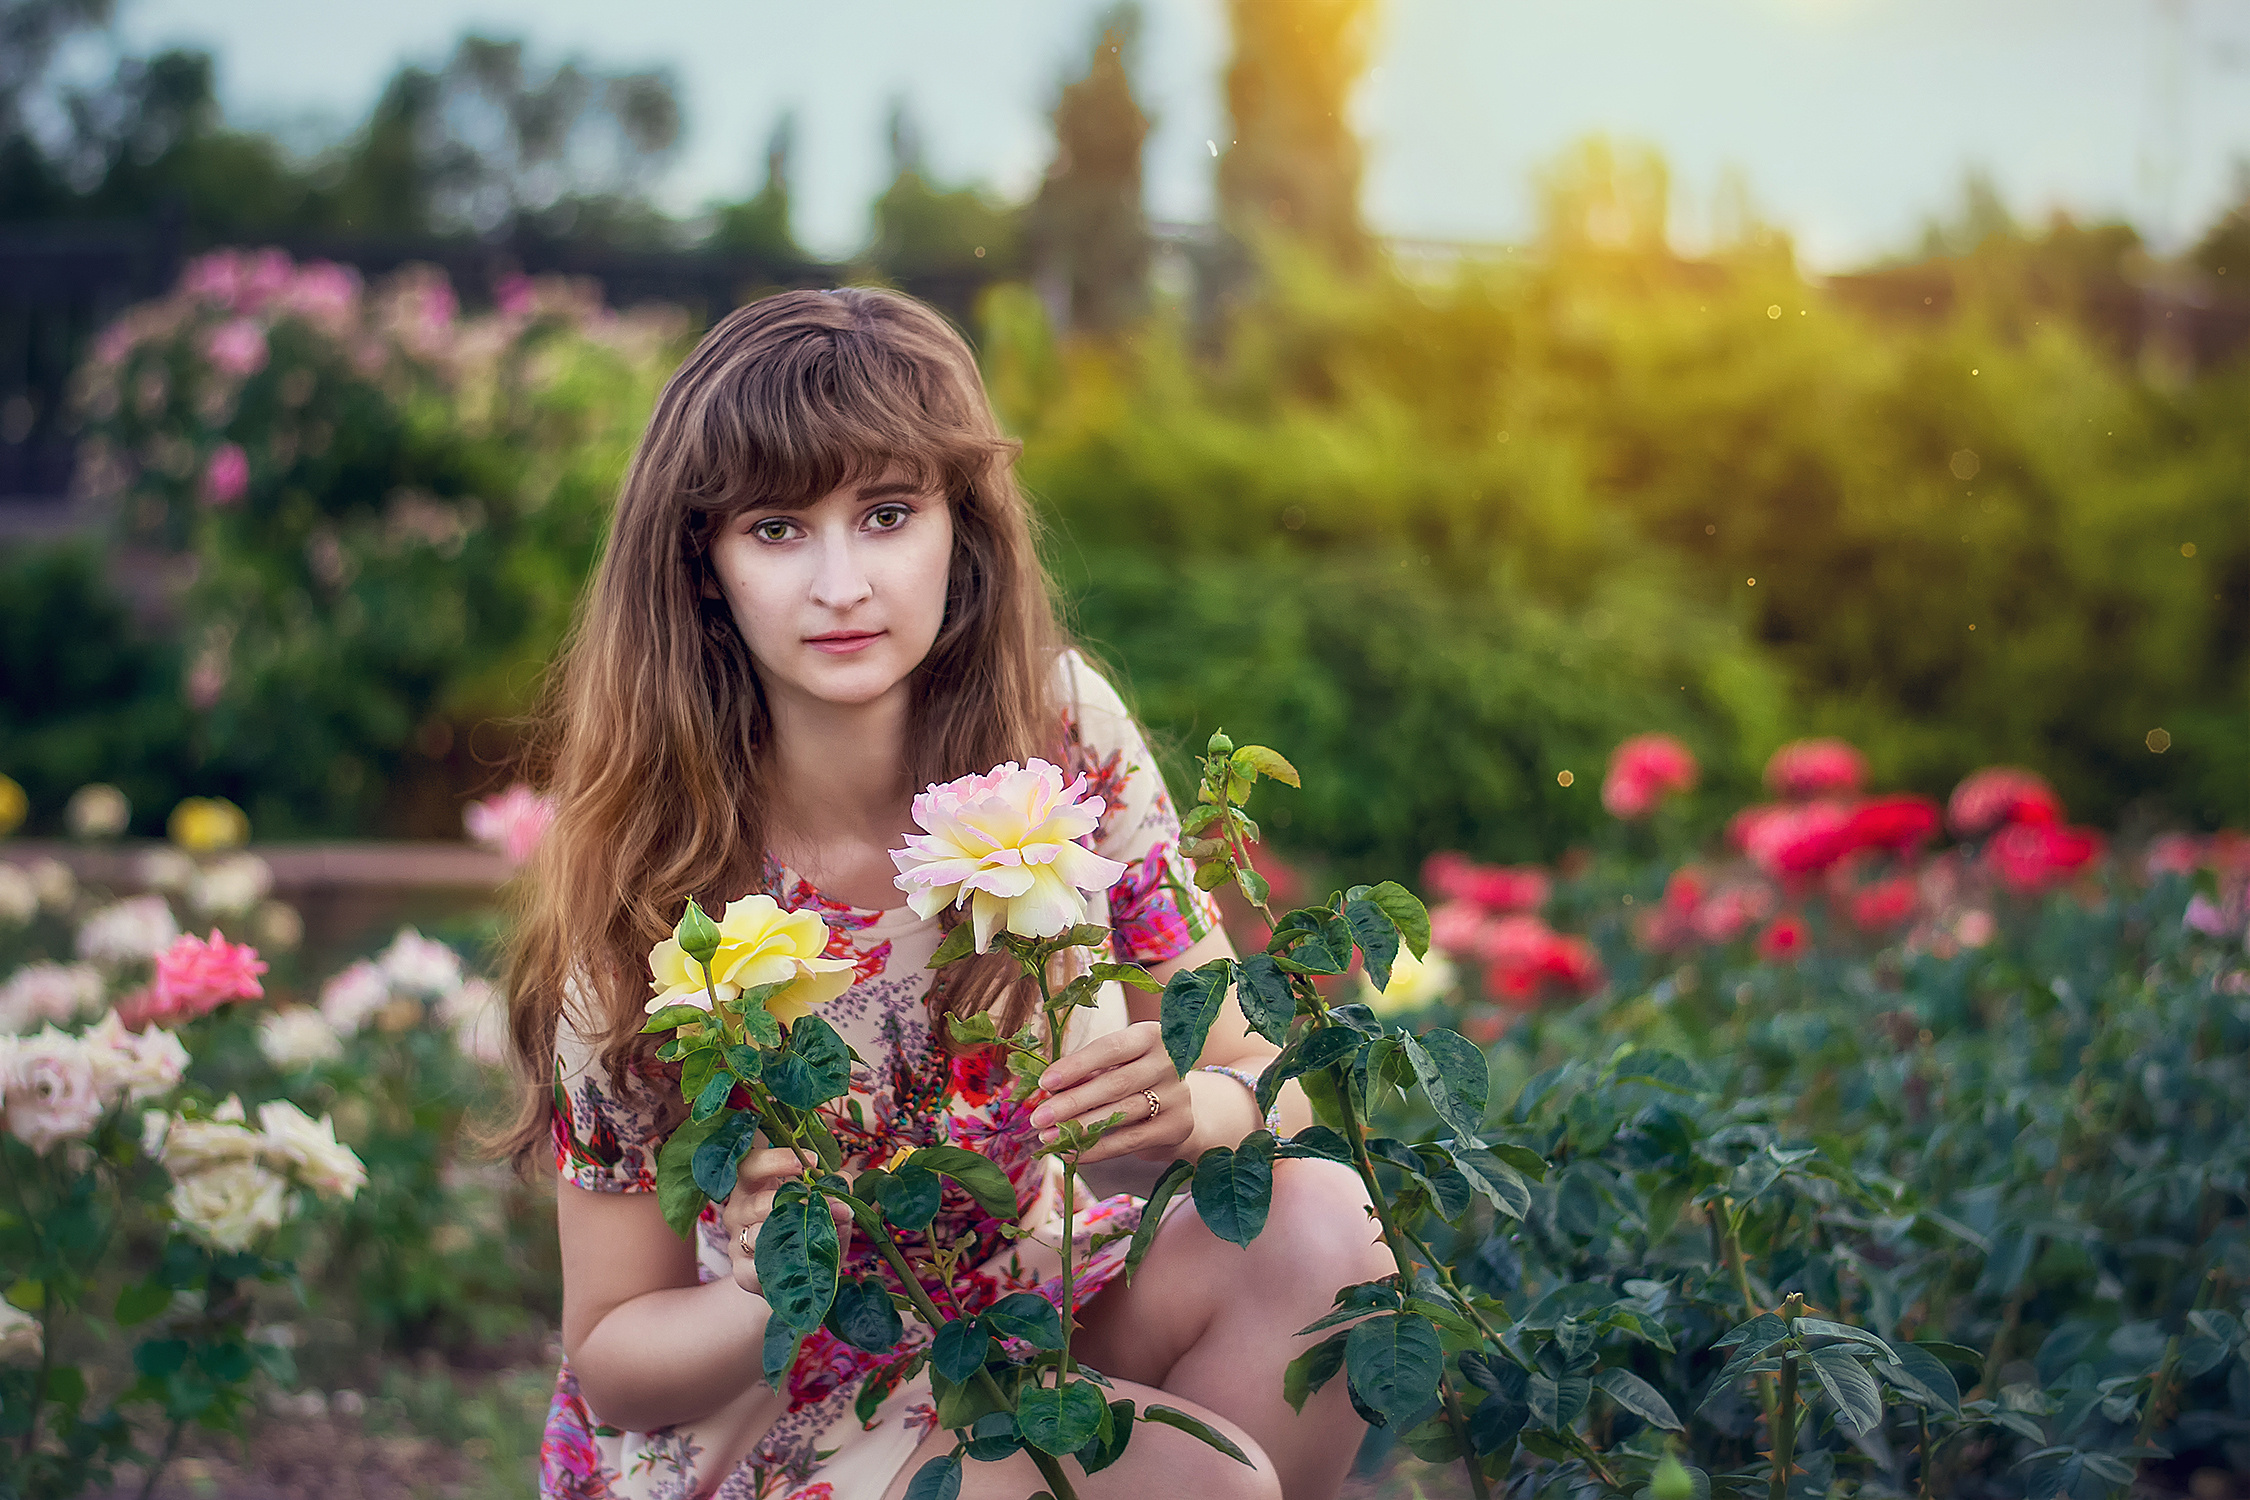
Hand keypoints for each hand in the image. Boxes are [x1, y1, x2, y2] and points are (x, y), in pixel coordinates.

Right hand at [721, 1146, 853, 1296]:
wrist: (790, 1272)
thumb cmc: (801, 1226)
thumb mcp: (819, 1203)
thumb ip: (831, 1190)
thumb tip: (843, 1182)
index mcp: (751, 1185)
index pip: (751, 1165)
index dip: (778, 1159)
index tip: (812, 1161)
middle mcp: (738, 1210)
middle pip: (756, 1202)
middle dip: (799, 1201)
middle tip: (832, 1202)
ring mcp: (737, 1242)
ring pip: (758, 1235)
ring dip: (797, 1233)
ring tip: (829, 1230)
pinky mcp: (742, 1271)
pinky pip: (758, 1268)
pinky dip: (785, 1261)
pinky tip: (807, 1257)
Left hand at [1030, 1020, 1191, 1163]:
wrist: (1180, 1104)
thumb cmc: (1135, 1075)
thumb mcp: (1115, 1064)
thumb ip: (1087, 1072)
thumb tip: (1047, 1091)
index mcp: (1150, 1035)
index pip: (1110, 1049)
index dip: (1076, 1066)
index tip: (1045, 1083)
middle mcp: (1168, 1062)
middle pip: (1115, 1084)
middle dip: (1072, 1103)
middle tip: (1039, 1117)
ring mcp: (1177, 1095)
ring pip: (1121, 1114)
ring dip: (1080, 1128)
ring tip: (1048, 1137)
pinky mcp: (1178, 1126)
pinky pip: (1130, 1140)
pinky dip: (1098, 1148)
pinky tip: (1072, 1152)